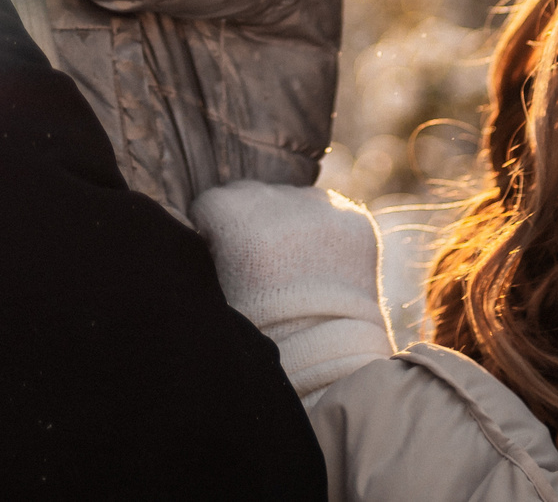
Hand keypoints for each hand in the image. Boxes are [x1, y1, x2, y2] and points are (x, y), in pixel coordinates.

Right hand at [193, 181, 394, 399]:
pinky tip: (321, 265)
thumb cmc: (257, 333)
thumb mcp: (216, 289)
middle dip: (248, 223)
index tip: (223, 262)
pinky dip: (322, 231)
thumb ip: (207, 249)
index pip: (209, 204)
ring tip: (293, 267)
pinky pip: (328, 211)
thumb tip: (201, 225)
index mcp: (235, 218)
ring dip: (287, 222)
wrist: (325, 363)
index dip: (212, 235)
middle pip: (248, 194)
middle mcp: (279, 202)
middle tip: (258, 267)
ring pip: (291, 199)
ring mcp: (323, 208)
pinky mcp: (356, 220)